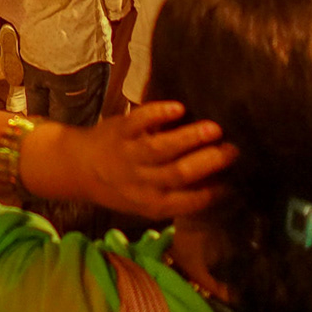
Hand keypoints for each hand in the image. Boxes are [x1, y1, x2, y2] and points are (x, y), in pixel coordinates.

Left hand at [47, 102, 236, 221]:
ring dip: (189, 138)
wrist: (76, 168)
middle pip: (178, 174)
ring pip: (161, 149)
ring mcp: (128, 156)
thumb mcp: (145, 200)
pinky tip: (178, 108)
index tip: (235, 182)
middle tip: (233, 151)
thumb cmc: (119, 186)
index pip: (188, 202)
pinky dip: (157, 115)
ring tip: (215, 128)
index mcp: (152, 203)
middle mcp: (141, 182)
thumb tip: (217, 180)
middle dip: (208, 162)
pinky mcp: (118, 132)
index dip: (213, 193)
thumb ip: (176, 192)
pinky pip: (139, 122)